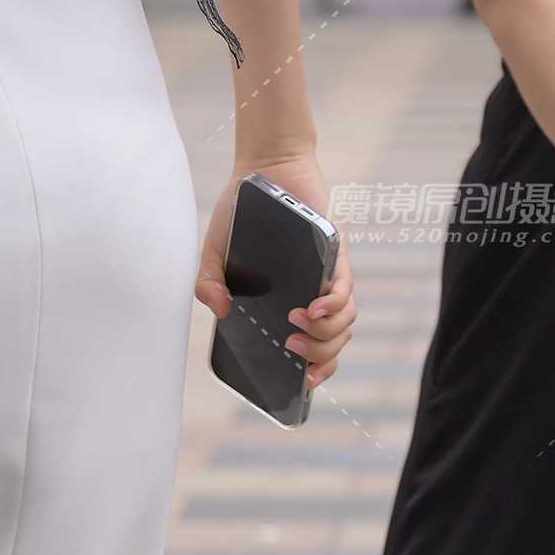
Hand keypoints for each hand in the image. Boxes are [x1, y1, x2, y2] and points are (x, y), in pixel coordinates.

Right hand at [198, 156, 355, 388]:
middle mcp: (314, 292)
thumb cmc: (242, 212)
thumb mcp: (214, 250)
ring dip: (326, 334)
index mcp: (289, 299)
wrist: (263, 169)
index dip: (315, 369)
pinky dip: (334, 305)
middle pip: (333, 340)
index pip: (314, 344)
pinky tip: (314, 308)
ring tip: (298, 327)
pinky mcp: (336, 254)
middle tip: (292, 349)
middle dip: (318, 355)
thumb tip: (221, 311)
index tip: (302, 384)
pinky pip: (344, 289)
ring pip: (345, 321)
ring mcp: (328, 275)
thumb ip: (209, 281)